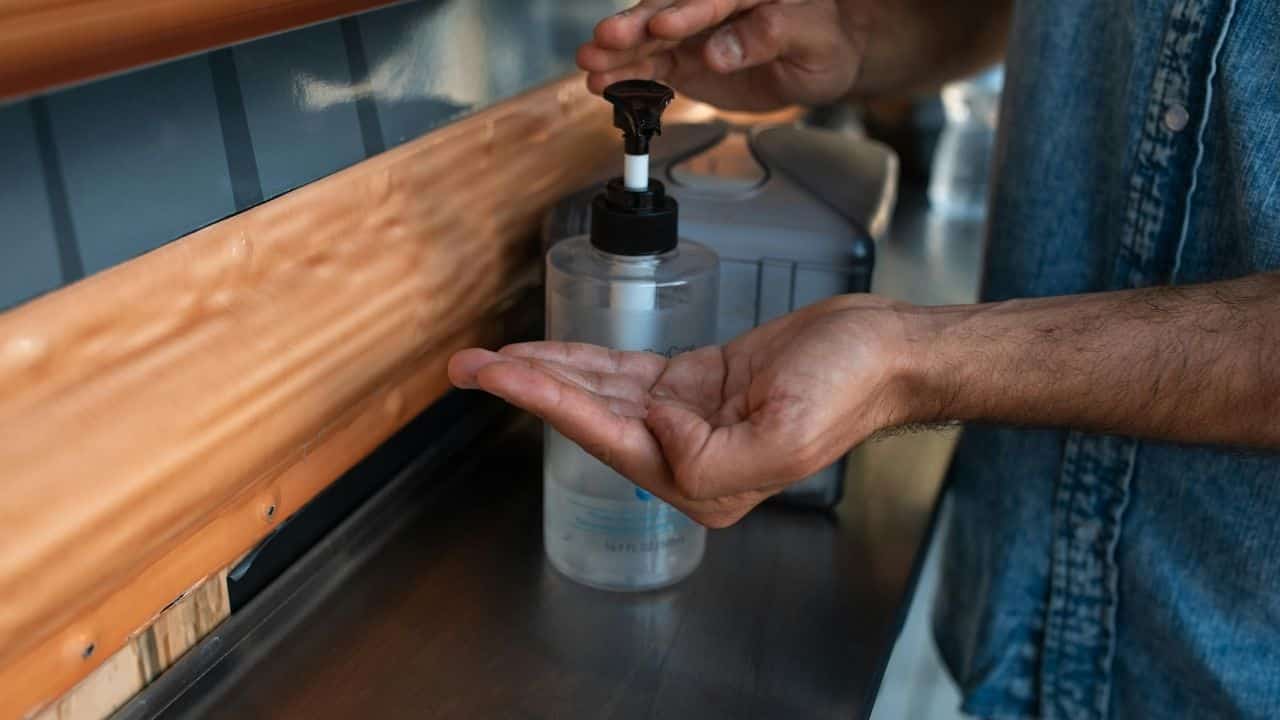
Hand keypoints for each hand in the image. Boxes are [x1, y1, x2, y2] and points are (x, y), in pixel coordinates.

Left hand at [448, 295, 919, 527]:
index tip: (497, 375)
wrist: (881, 350)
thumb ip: (708, 457)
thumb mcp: (783, 436)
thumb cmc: (846, 388)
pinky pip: (626, 374)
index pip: (605, 438)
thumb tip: (655, 428)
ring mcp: (688, 419)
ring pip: (600, 394)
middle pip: (589, 418)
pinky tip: (549, 352)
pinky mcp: (694, 385)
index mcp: (703, 479)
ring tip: (490, 358)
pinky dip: (585, 360)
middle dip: (527, 388)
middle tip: (468, 366)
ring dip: (546, 372)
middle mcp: (688, 456)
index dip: (546, 402)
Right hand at [577, 0, 870, 110]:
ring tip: (590, 65)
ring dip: (617, 53)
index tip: (664, 27)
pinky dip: (625, 76)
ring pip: (648, 37)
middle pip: (668, 9)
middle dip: (635, 26)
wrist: (819, 61)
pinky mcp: (682, 56)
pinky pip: (649, 65)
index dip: (688, 12)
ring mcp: (693, 29)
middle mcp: (713, 2)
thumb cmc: (823, 42)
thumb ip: (771, 36)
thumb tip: (722, 52)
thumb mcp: (814, 39)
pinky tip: (602, 84)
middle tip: (607, 38)